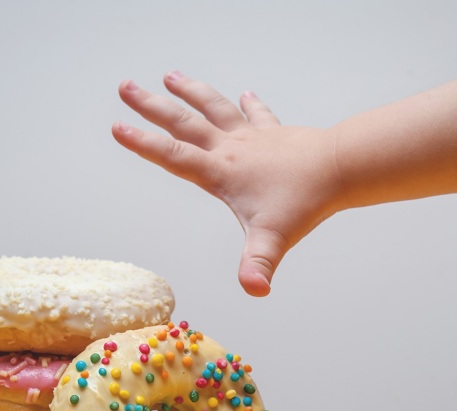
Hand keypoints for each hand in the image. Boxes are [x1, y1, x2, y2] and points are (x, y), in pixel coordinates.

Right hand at [112, 71, 340, 295]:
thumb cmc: (305, 202)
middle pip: (184, 123)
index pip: (173, 156)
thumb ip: (258, 266)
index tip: (117, 127)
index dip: (143, 144)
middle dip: (152, 106)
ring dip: (191, 92)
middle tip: (126, 86)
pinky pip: (257, 114)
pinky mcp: (275, 133)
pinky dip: (250, 104)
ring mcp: (253, 137)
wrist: (339, 167)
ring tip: (170, 75)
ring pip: (214, 108)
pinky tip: (245, 94)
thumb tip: (254, 290)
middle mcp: (232, 148)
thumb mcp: (274, 239)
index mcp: (221, 172)